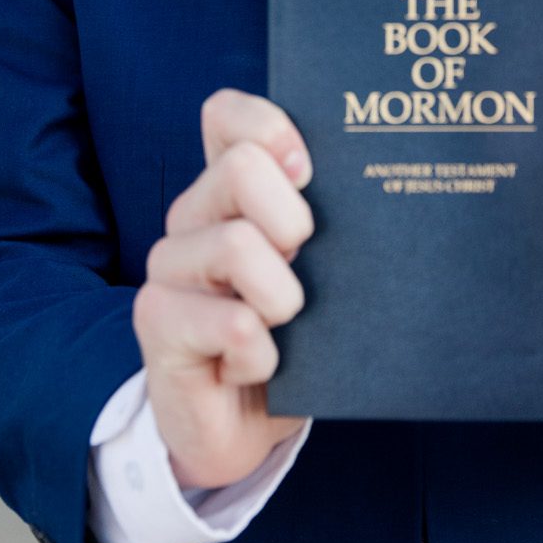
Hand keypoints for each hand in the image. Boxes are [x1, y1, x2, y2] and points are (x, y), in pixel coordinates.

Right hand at [133, 87, 313, 491]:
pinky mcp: (156, 321)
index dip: (269, 125)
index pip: (225, 114)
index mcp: (228, 189)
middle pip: (242, 167)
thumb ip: (330, 221)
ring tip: (282, 325)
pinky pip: (232, 323)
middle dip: (294, 220)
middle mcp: (191, 216)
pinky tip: (256, 366)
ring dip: (283, 298)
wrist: (241, 427)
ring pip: (238, 244)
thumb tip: (386, 183)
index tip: (308, 171)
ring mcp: (167, 266)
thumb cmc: (292, 337)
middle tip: (302, 266)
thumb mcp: (317, 270)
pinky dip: (263, 353)